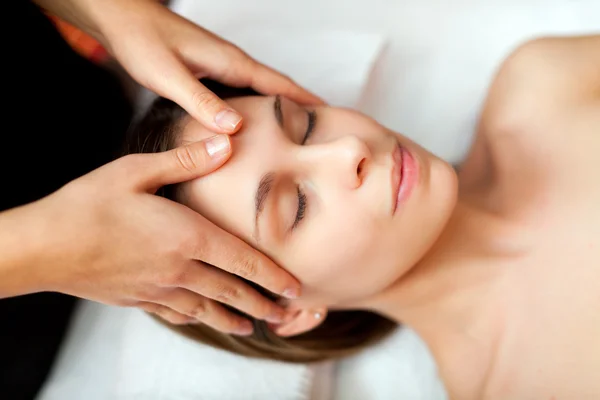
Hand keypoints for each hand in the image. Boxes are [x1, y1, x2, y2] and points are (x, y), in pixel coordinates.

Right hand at [28, 135, 299, 334]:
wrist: (42, 246)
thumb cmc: (88, 204)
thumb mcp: (137, 170)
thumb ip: (186, 160)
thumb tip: (226, 143)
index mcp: (187, 237)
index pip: (243, 261)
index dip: (272, 276)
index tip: (295, 288)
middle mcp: (179, 269)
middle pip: (231, 291)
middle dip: (262, 304)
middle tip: (285, 315)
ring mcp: (158, 288)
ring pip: (207, 309)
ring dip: (234, 317)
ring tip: (253, 326)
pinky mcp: (137, 299)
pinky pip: (177, 313)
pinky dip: (197, 318)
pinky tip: (203, 319)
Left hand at [37, 0, 322, 132]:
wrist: (124, 19)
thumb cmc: (144, 43)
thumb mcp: (169, 76)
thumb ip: (201, 101)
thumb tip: (236, 129)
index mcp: (231, 63)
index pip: (279, 84)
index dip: (306, 101)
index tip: (331, 117)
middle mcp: (233, 62)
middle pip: (278, 86)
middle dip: (303, 103)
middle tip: (325, 127)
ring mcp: (224, 64)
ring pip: (263, 88)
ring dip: (284, 104)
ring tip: (300, 127)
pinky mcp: (212, 69)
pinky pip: (246, 89)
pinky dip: (261, 103)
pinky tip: (257, 118)